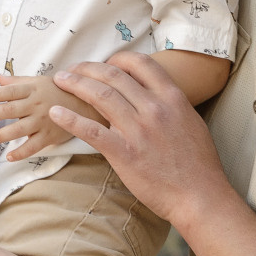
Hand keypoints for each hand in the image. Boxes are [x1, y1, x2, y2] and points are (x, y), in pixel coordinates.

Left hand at [0, 75, 102, 161]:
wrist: (86, 104)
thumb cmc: (58, 91)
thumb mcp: (39, 82)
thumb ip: (18, 82)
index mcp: (33, 90)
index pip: (12, 91)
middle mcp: (36, 105)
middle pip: (12, 110)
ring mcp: (43, 121)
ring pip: (20, 129)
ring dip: (2, 134)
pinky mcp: (50, 136)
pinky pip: (33, 146)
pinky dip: (21, 152)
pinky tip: (9, 156)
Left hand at [49, 52, 229, 222]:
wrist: (200, 196)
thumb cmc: (199, 164)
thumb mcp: (191, 122)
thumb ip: (171, 106)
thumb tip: (151, 96)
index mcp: (173, 98)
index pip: (141, 63)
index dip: (118, 58)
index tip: (105, 63)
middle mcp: (155, 108)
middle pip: (114, 75)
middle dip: (88, 68)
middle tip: (74, 70)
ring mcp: (138, 130)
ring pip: (100, 95)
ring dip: (76, 84)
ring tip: (60, 81)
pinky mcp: (124, 153)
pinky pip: (91, 130)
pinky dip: (70, 119)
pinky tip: (56, 113)